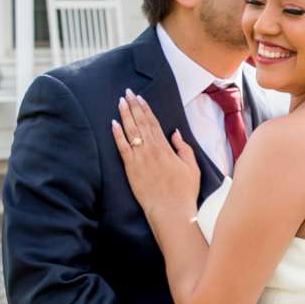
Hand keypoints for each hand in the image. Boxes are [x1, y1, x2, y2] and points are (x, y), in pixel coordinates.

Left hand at [111, 89, 199, 225]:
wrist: (171, 210)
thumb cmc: (184, 191)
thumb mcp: (192, 167)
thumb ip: (184, 148)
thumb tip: (176, 133)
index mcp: (166, 147)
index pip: (153, 123)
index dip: (145, 108)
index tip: (140, 98)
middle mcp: (151, 149)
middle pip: (140, 122)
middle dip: (133, 106)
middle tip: (127, 92)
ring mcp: (140, 158)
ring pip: (130, 131)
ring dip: (125, 115)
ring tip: (120, 102)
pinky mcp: (130, 168)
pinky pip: (122, 147)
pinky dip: (117, 134)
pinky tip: (113, 124)